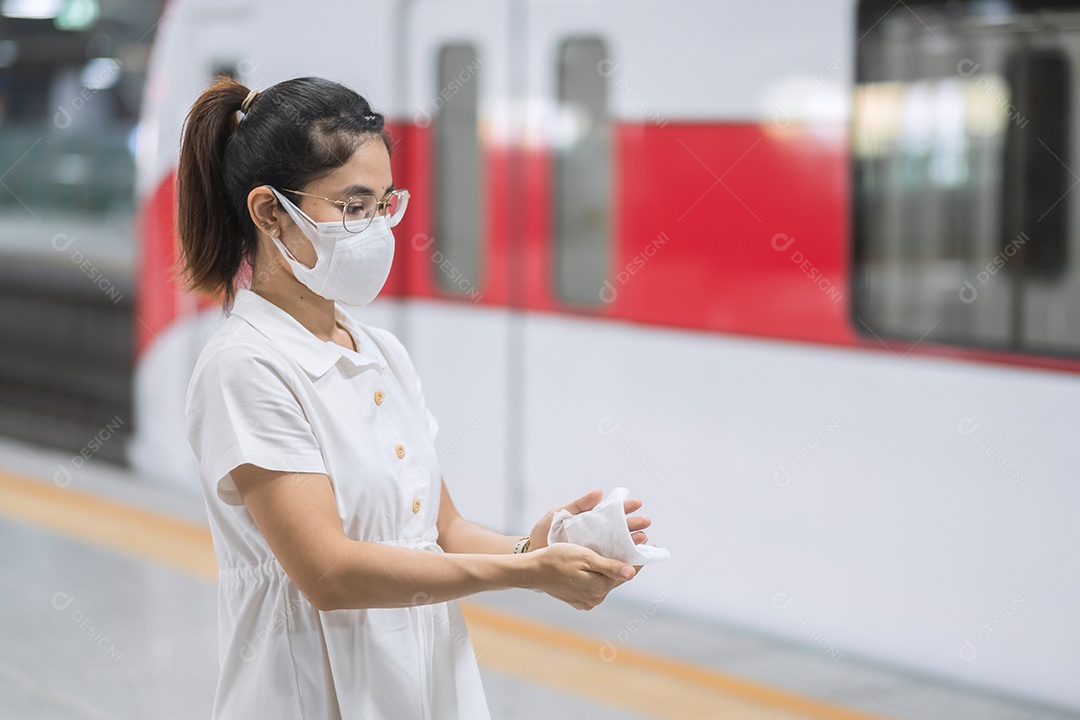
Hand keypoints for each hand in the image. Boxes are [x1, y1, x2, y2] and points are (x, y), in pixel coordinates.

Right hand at [526, 542, 635, 609]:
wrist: (532, 571)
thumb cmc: (557, 559)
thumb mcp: (585, 557)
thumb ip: (610, 566)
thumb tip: (633, 573)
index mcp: (600, 588)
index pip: (627, 572)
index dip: (639, 557)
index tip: (649, 544)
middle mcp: (596, 598)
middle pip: (617, 577)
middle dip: (625, 561)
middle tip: (634, 542)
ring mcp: (586, 601)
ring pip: (605, 581)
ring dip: (611, 568)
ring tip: (616, 551)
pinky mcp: (577, 600)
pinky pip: (594, 586)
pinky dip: (598, 575)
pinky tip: (597, 563)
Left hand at [527, 488, 651, 551]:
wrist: (530, 556)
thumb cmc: (543, 534)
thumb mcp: (557, 515)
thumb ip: (577, 505)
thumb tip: (599, 493)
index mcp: (588, 522)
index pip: (610, 513)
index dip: (624, 508)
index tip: (636, 503)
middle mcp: (594, 536)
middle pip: (618, 530)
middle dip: (633, 526)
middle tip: (645, 523)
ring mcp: (593, 551)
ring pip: (617, 547)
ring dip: (631, 542)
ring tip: (643, 538)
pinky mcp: (590, 566)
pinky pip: (608, 563)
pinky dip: (622, 561)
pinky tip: (632, 560)